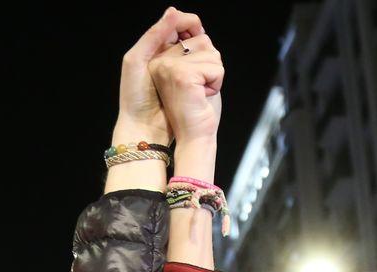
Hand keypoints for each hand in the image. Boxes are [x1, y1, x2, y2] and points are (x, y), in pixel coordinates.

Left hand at [114, 8, 205, 143]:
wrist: (143, 127)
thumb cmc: (134, 96)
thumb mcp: (136, 61)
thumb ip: (153, 35)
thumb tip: (174, 12)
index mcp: (156, 47)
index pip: (179, 23)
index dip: (189, 23)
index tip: (195, 30)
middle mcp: (170, 56)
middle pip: (194, 36)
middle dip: (198, 39)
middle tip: (198, 48)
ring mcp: (182, 71)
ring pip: (204, 52)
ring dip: (206, 56)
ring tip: (199, 66)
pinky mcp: (191, 86)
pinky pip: (207, 70)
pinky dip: (209, 72)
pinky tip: (204, 79)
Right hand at [148, 15, 223, 149]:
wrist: (193, 138)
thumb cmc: (196, 110)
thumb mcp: (194, 73)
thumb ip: (194, 51)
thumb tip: (199, 29)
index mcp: (159, 60)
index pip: (193, 36)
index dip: (203, 55)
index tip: (197, 79)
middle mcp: (159, 62)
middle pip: (204, 41)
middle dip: (210, 65)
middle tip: (198, 89)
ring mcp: (169, 68)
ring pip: (211, 53)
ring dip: (214, 75)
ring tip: (200, 93)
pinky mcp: (182, 76)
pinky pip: (215, 67)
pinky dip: (217, 83)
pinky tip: (202, 96)